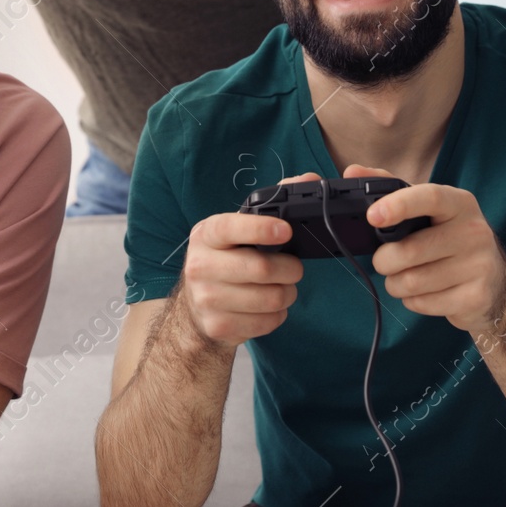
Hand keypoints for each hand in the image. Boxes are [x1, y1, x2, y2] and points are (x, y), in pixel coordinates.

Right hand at [176, 180, 305, 349]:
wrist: (196, 308)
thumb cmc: (226, 260)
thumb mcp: (238, 231)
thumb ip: (273, 204)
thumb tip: (309, 180)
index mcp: (206, 235)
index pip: (229, 228)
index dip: (260, 229)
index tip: (285, 230)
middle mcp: (200, 266)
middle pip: (261, 269)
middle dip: (290, 268)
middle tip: (294, 267)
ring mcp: (207, 299)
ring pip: (271, 298)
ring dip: (288, 293)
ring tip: (282, 287)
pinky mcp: (218, 326)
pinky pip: (268, 322)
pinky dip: (277, 314)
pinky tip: (267, 307)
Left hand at [342, 165, 505, 338]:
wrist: (494, 282)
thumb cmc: (448, 238)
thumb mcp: (426, 210)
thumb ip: (389, 188)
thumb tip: (352, 172)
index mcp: (459, 203)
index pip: (429, 197)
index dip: (398, 205)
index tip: (373, 216)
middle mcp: (474, 231)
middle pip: (409, 250)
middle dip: (384, 261)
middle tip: (385, 261)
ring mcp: (479, 265)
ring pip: (411, 282)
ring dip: (396, 284)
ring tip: (405, 277)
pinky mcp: (477, 297)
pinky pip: (423, 303)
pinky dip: (413, 301)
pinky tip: (425, 292)